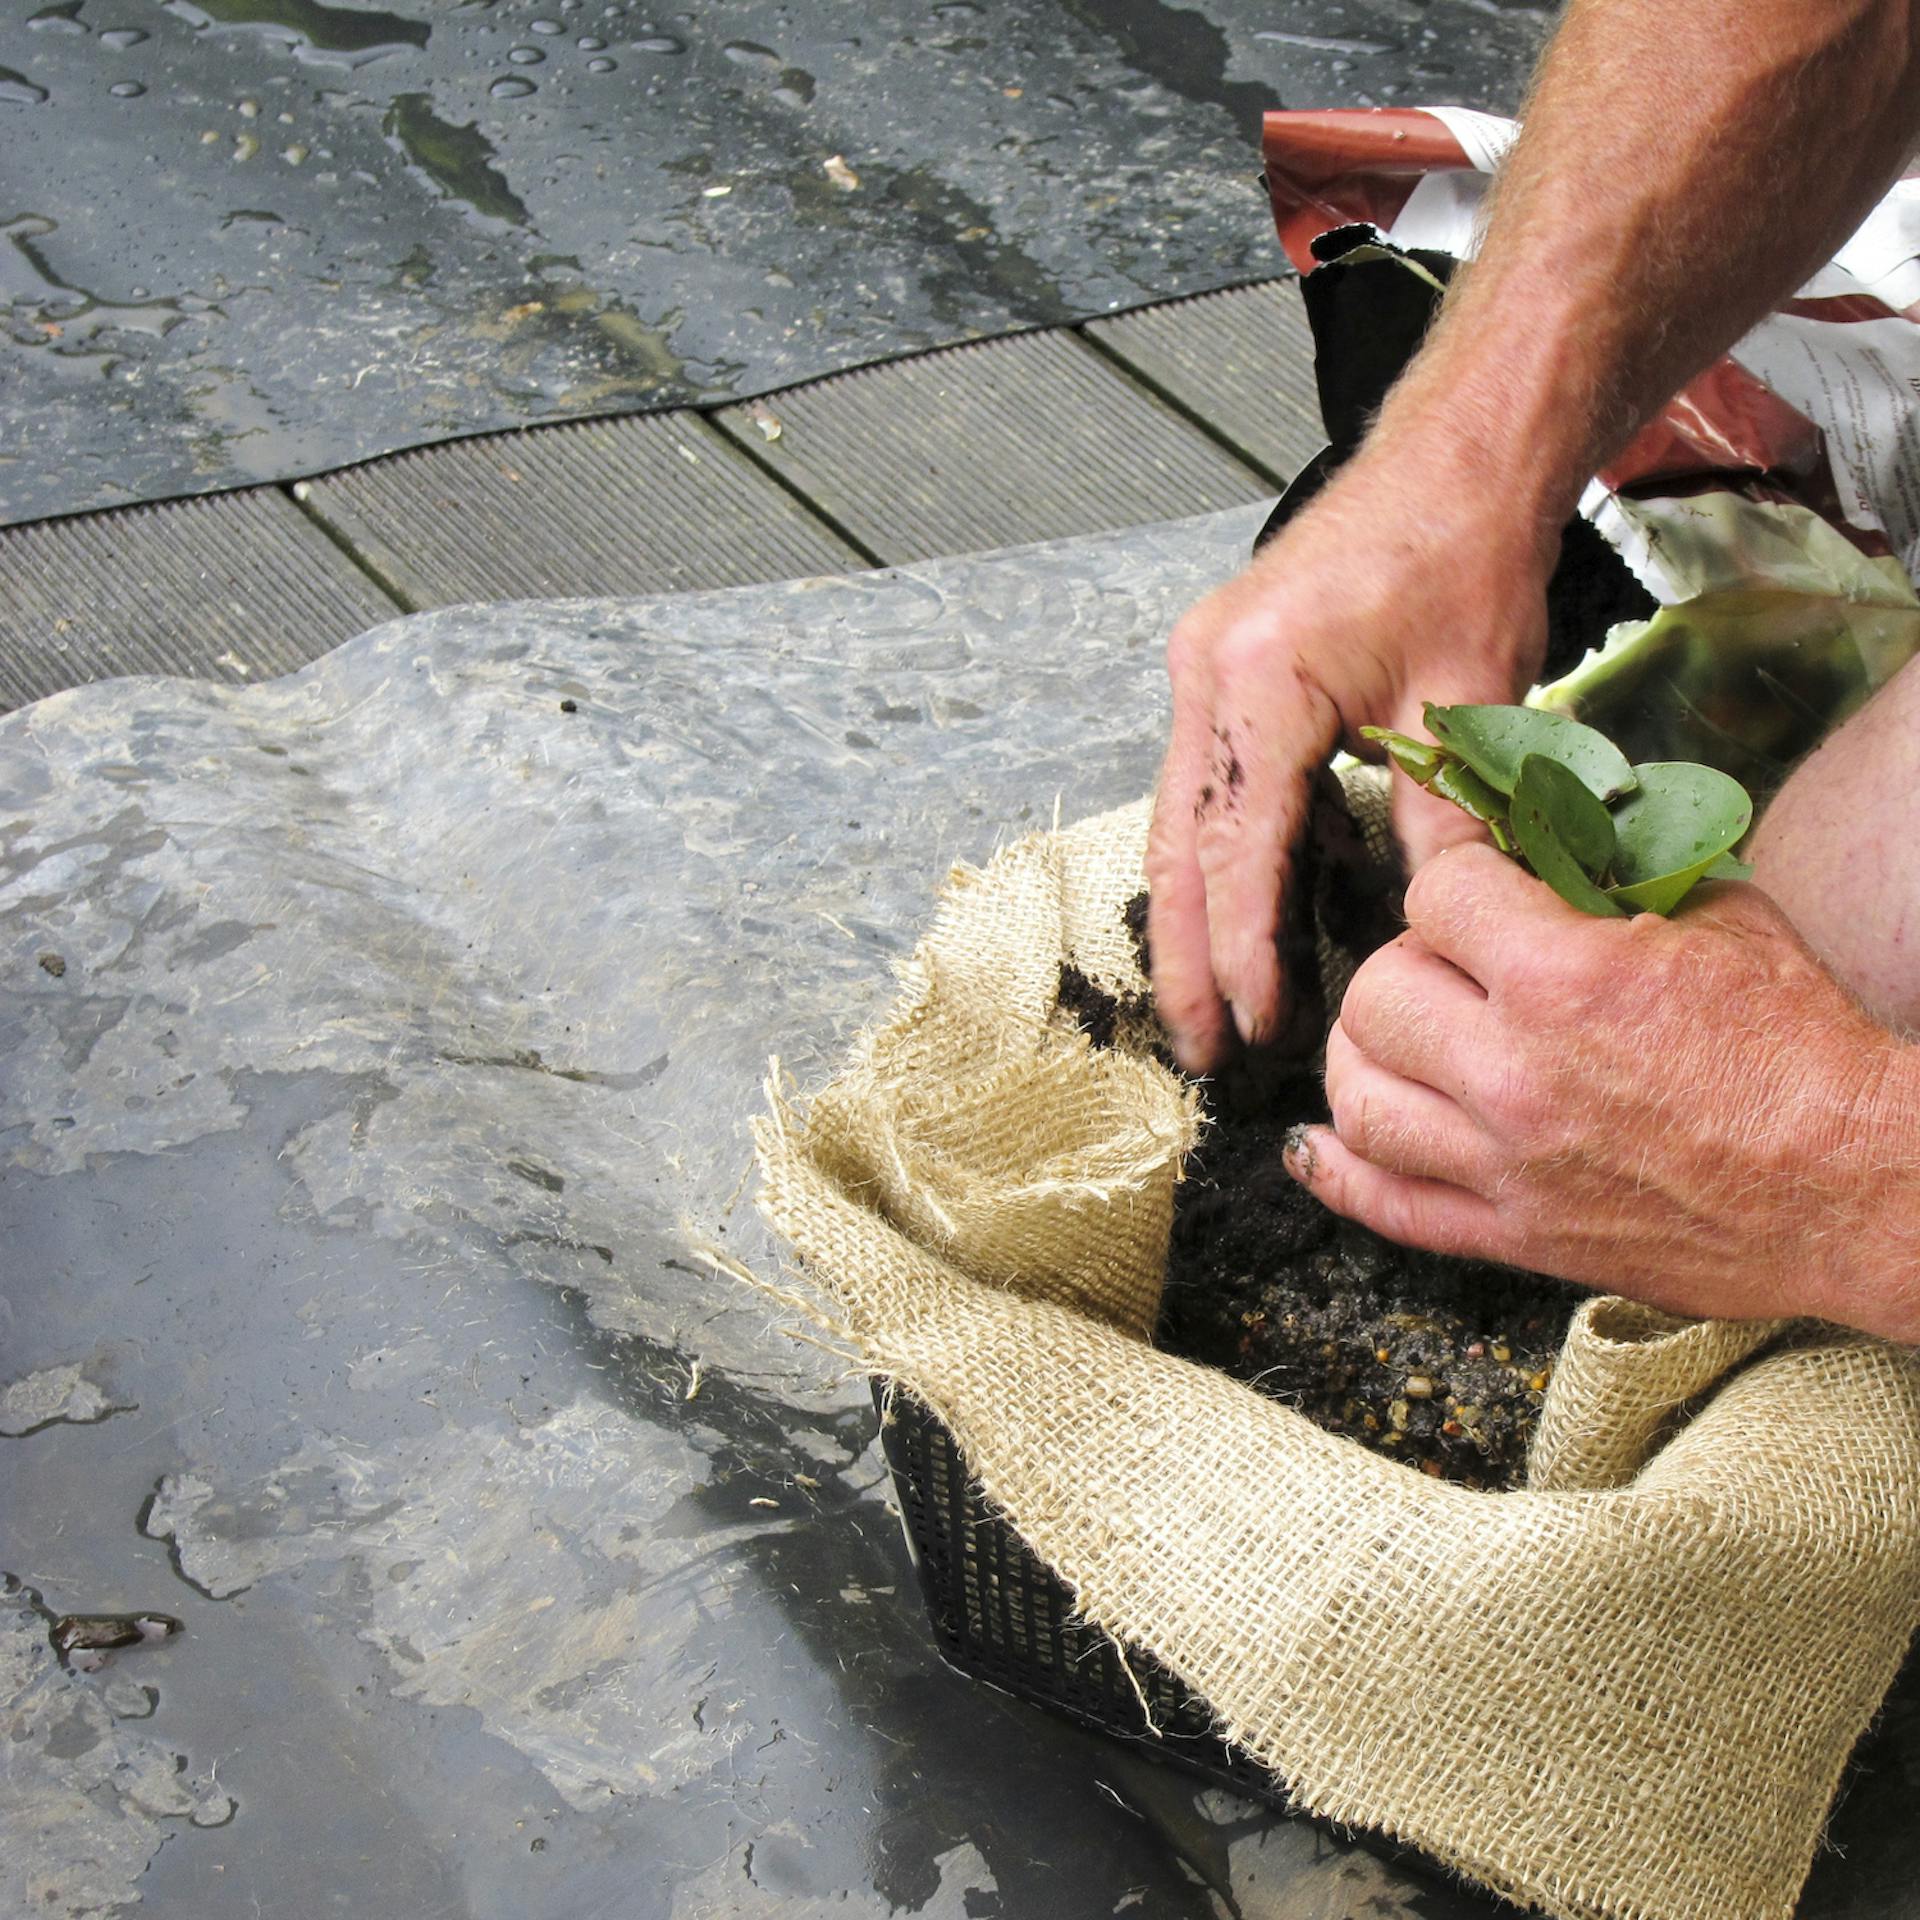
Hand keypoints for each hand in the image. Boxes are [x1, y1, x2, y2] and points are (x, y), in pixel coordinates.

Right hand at [1144, 450, 1554, 1072]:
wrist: (1454, 455)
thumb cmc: (1465, 553)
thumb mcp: (1468, 699)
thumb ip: (1441, 821)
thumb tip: (1432, 931)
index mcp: (1260, 681)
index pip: (1240, 847)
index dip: (1244, 949)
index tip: (1259, 1026)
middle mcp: (1208, 676)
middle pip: (1179, 845)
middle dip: (1184, 956)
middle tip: (1198, 1049)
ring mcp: (1204, 671)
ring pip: (1181, 821)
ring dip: (1191, 915)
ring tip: (1207, 1006)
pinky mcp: (1222, 671)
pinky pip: (1209, 785)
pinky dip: (1221, 857)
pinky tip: (1243, 914)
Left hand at [1285, 845, 1918, 1339]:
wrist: (1859, 1189)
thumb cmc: (1802, 1046)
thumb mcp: (1720, 916)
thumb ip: (1611, 870)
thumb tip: (1534, 830)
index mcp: (1566, 980)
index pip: (1436, 893)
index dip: (1454, 873)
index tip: (1470, 877)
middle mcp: (1514, 1073)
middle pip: (1376, 991)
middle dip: (1408, 960)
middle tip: (1453, 963)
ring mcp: (1504, 1164)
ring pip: (1357, 1095)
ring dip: (1364, 1052)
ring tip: (1398, 1035)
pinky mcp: (1514, 1236)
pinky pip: (1386, 1207)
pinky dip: (1336, 1172)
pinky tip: (1317, 1143)